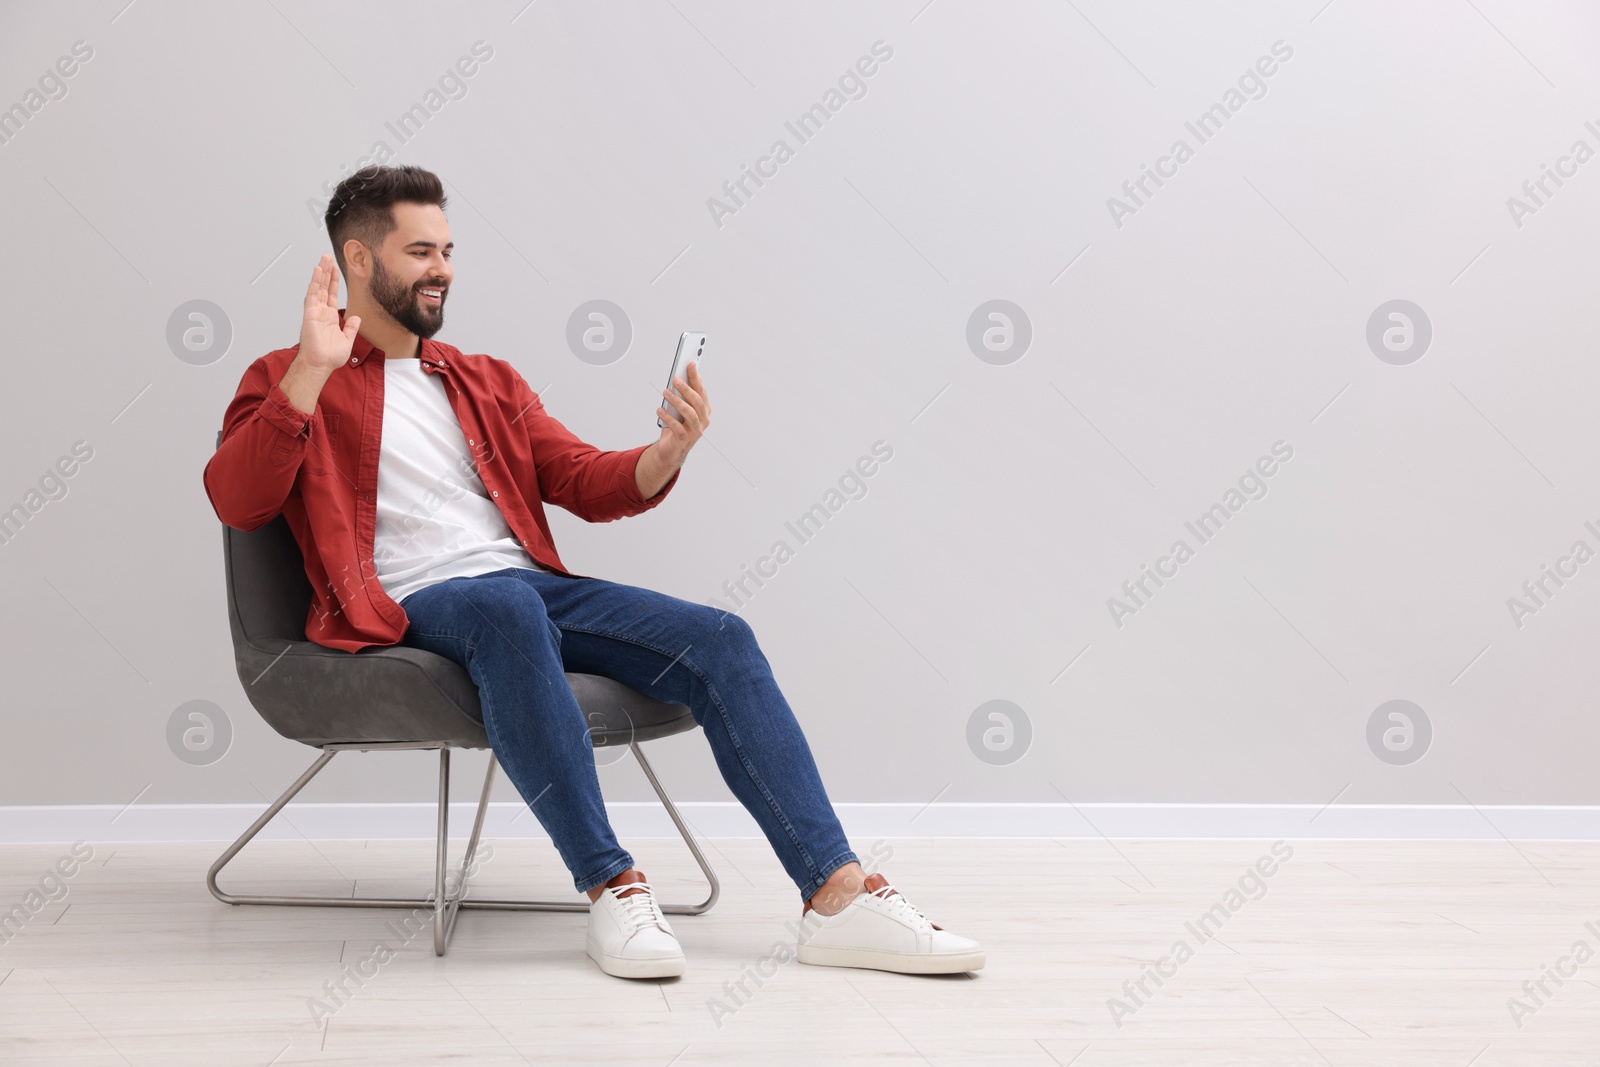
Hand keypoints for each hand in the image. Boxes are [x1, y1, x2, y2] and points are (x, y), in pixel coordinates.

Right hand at [296, 254, 360, 373]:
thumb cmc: (330, 357)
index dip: (333, 282)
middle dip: (327, 272)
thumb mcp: (347, 340)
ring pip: (318, 287)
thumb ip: (351, 328)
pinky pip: (312, 295)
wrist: (320, 365)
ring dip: (321, 273)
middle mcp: (321, 312)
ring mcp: (314, 312)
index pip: (331, 295)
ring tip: (323, 259)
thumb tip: (357, 318)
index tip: (335, 269)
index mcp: (329, 318)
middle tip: (328, 257)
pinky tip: (317, 271)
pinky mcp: (310, 314)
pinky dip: (315, 282)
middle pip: (324, 287)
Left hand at [653, 361, 710, 469]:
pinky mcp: (684, 440)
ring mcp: (695, 431)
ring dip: (677, 402)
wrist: (671, 450)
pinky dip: (668, 418)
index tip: (690, 364)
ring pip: (690, 414)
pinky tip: (660, 410)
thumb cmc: (677, 426)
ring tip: (666, 393)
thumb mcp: (681, 408)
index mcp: (704, 410)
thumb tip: (687, 376)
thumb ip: (685, 394)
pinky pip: (678, 428)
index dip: (696, 377)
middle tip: (675, 379)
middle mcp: (703, 420)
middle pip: (697, 402)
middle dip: (687, 389)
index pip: (701, 391)